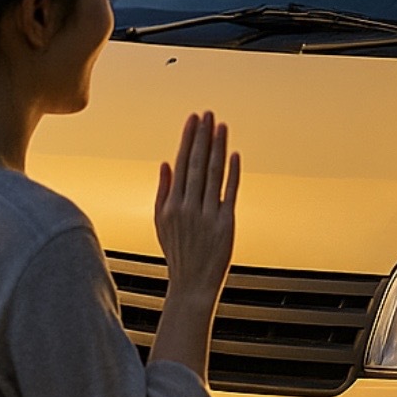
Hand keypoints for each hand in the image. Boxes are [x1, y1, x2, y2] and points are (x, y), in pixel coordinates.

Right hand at [156, 112, 239, 301]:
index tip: (193, 119)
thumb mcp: (162, 222)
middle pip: (196, 164)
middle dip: (202, 136)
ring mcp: (207, 215)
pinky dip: (232, 173)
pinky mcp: (226, 223)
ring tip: (221, 125)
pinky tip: (234, 154)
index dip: (188, 140)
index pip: (181, 164)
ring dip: (217, 147)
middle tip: (207, 113)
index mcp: (171, 205)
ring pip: (213, 174)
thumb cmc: (178, 251)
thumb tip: (165, 163)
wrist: (192, 283)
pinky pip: (230, 193)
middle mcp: (187, 207)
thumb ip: (163, 192)